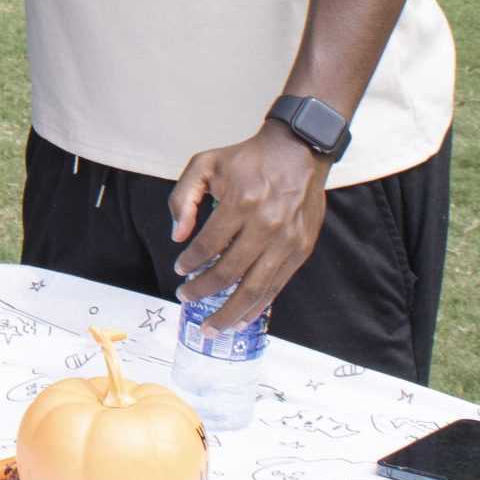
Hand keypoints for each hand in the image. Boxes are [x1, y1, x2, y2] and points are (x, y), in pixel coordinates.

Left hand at [168, 124, 330, 335]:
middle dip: (204, 291)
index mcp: (241, 202)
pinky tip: (241, 318)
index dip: (191, 262)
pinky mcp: (301, 250)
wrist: (297, 152)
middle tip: (185, 299)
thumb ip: (183, 197)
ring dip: (231, 311)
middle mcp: (267, 225)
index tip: (179, 270)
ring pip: (256, 287)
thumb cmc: (247, 159)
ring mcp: (287, 240)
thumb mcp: (205, 164)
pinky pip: (277, 286)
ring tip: (212, 327)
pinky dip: (257, 306)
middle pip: (230, 271)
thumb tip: (177, 236)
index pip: (209, 244)